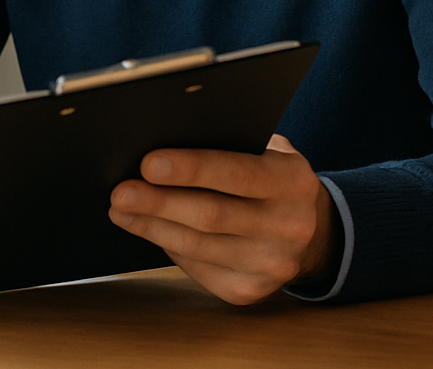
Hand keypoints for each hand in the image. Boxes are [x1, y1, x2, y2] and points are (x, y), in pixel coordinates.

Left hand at [108, 134, 334, 304]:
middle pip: (211, 216)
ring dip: (152, 227)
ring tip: (121, 210)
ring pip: (197, 246)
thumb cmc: (271, 178)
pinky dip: (167, 246)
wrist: (311, 230)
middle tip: (121, 191)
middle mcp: (289, 227)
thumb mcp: (266, 151)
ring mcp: (271, 265)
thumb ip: (228, 147)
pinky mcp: (250, 291)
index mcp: (292, 182)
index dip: (190, 169)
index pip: (236, 173)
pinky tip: (147, 229)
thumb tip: (162, 142)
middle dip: (158, 202)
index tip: (148, 164)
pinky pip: (197, 268)